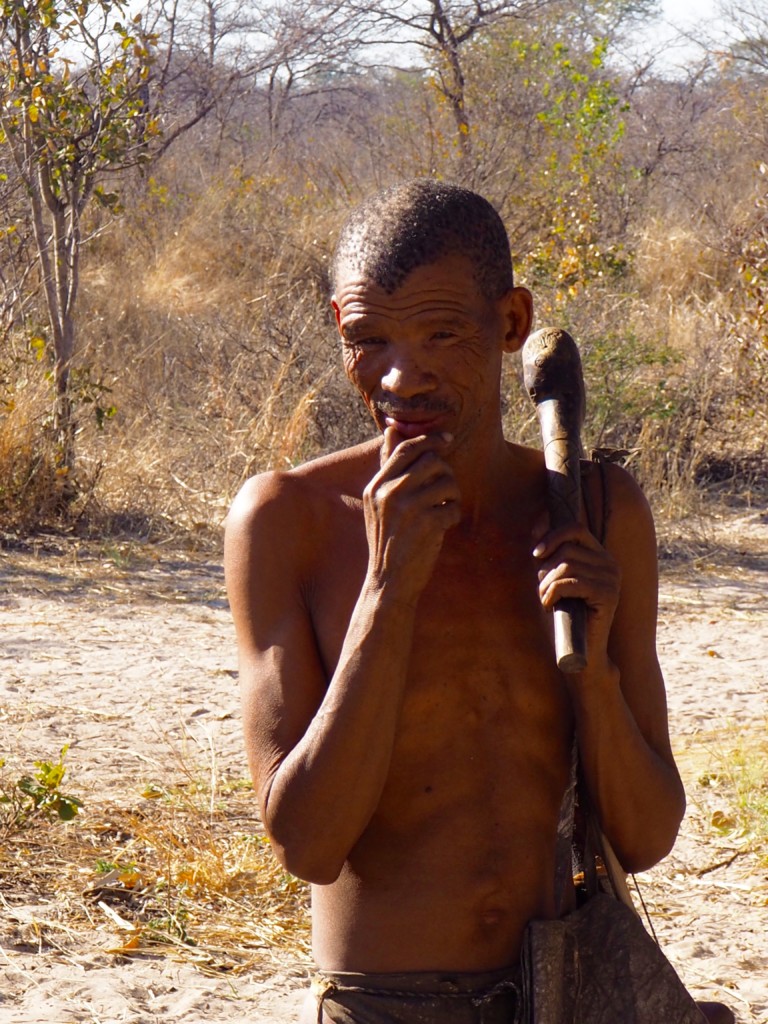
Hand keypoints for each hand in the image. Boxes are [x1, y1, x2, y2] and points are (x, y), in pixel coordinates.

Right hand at [363, 427, 460, 600]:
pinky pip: (453, 507)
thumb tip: (391, 429)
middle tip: (445, 489)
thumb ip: (388, 469)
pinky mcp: (426, 524)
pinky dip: (453, 515)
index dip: (430, 440)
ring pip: (447, 482)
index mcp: (376, 487)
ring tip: (443, 509)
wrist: (388, 582)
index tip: (447, 439)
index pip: (406, 449)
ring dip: (452, 495)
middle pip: (431, 461)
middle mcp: (388, 494)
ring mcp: (407, 509)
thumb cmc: (388, 541)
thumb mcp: (378, 504)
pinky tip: (443, 526)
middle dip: (445, 472)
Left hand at [533, 522, 620, 663]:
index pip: (576, 528)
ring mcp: (611, 579)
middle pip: (567, 550)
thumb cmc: (564, 614)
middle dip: (545, 570)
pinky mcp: (607, 595)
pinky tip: (549, 606)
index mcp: (600, 556)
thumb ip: (550, 553)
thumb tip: (539, 520)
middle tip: (543, 592)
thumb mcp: (554, 578)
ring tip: (546, 601)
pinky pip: (569, 583)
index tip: (536, 554)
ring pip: (565, 566)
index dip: (552, 536)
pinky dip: (551, 593)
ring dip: (546, 585)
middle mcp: (610, 564)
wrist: (581, 652)